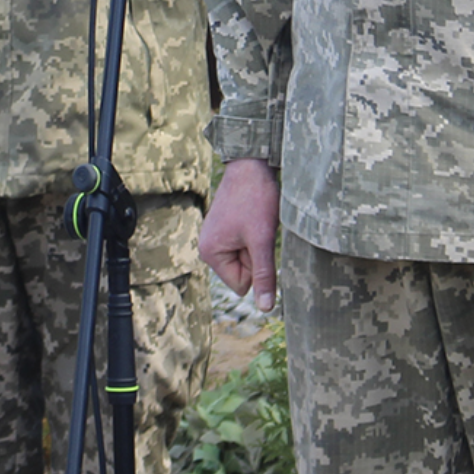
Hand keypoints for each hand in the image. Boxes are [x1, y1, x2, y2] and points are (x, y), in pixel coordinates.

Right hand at [201, 157, 280, 312]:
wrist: (252, 164)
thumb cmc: (256, 199)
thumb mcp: (262, 240)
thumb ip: (264, 275)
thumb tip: (266, 308)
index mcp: (210, 253)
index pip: (241, 285)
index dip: (255, 266)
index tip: (254, 239)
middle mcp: (207, 248)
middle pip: (243, 273)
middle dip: (255, 254)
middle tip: (256, 229)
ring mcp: (215, 238)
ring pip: (246, 258)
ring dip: (256, 244)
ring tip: (256, 222)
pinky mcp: (225, 229)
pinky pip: (245, 245)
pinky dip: (254, 235)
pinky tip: (253, 217)